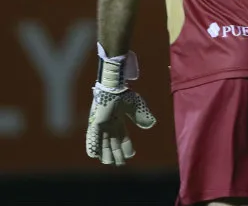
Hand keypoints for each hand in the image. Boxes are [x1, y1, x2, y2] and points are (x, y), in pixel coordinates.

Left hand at [85, 46, 155, 165]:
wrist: (114, 86)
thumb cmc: (124, 94)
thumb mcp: (136, 107)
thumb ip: (142, 116)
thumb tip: (151, 125)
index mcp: (118, 122)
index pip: (123, 138)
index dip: (127, 147)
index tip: (131, 155)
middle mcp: (109, 125)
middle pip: (112, 144)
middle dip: (116, 154)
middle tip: (120, 164)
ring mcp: (101, 125)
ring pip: (102, 143)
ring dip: (106, 154)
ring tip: (109, 163)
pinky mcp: (95, 123)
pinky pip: (93, 137)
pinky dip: (93, 146)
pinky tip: (93, 155)